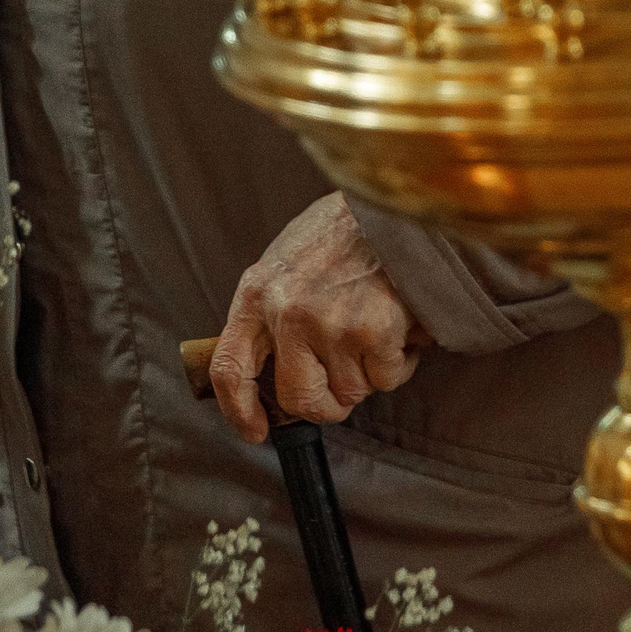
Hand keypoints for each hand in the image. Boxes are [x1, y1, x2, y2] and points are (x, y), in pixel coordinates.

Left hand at [211, 194, 419, 441]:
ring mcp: (330, 324)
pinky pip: (387, 378)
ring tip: (379, 332)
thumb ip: (273, 308)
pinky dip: (399, 363)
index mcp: (257, 292)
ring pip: (350, 392)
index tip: (258, 430)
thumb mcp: (289, 258)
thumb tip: (270, 368)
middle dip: (325, 404)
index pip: (229, 370)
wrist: (400, 200)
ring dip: (368, 374)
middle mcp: (287, 312)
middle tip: (343, 387)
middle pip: (298, 397)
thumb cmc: (347, 227)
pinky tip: (402, 328)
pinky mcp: (374, 331)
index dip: (240, 412)